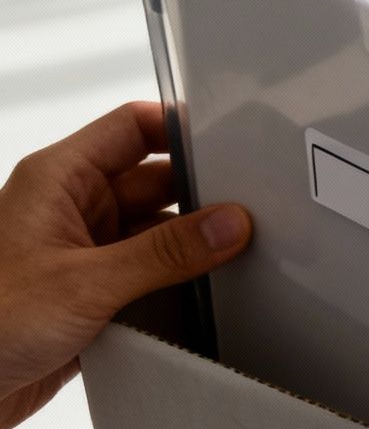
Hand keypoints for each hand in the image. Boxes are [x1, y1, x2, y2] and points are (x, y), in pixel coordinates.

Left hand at [0, 101, 250, 428]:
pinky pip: (150, 276)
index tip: (233, 149)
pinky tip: (202, 300)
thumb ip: (165, 252)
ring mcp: (84, 251)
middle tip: (249, 217)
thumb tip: (228, 224)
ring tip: (231, 262)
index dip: (182, 130)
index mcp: (58, 179)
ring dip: (190, 250)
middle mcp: (71, 208)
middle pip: (156, 183)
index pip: (133, 128)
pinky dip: (177, 287)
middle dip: (200, 200)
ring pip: (157, 234)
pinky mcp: (94, 293)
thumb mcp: (87, 282)